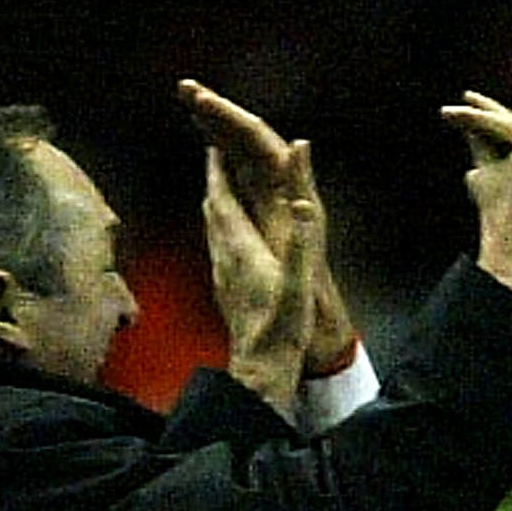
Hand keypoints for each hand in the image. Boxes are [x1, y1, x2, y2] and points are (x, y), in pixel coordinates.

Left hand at [179, 80, 355, 371]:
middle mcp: (224, 258)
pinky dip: (221, 229)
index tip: (215, 142)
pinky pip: (218, 248)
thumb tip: (300, 198)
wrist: (261, 368)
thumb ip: (299, 235)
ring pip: (211, 229)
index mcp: (240, 248)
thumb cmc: (282, 326)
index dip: (217, 169)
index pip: (221, 198)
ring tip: (221, 188)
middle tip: (216, 156)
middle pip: (211, 209)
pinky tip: (230, 237)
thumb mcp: (298, 279)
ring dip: (216, 204)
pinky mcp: (225, 291)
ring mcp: (221, 276)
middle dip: (214, 180)